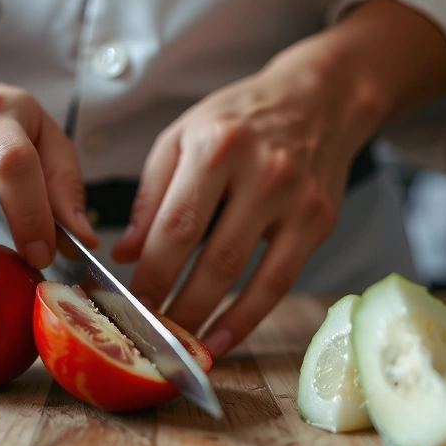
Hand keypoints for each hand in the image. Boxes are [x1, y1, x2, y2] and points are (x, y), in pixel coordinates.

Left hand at [111, 0, 445, 357]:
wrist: (317, 99)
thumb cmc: (239, 118)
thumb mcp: (183, 136)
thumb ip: (151, 195)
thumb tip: (126, 254)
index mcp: (216, 146)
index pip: (177, 225)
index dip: (152, 274)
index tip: (128, 304)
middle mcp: (261, 172)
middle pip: (214, 257)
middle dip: (177, 305)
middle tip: (149, 336)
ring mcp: (296, 199)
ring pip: (249, 276)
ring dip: (210, 319)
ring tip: (180, 346)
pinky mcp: (319, 220)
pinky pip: (282, 281)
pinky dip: (250, 317)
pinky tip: (222, 338)